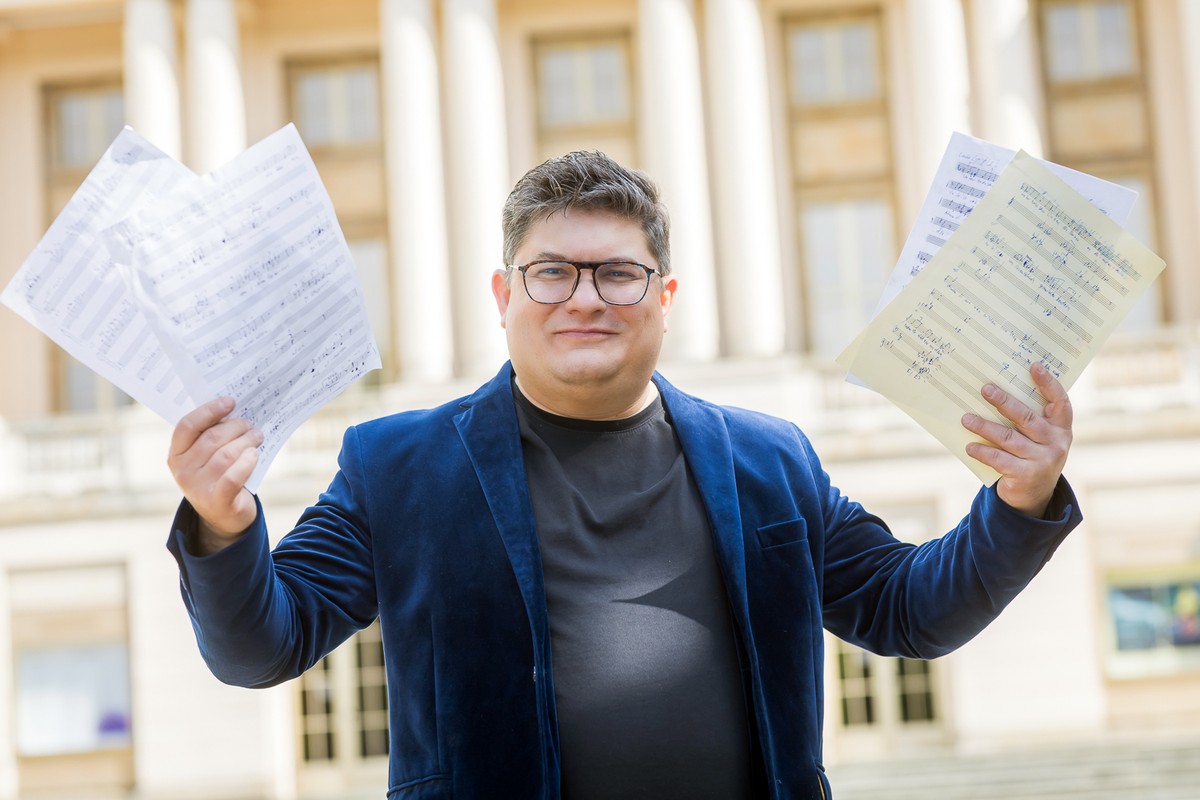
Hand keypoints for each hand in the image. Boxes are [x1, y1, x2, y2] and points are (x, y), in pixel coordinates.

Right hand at [168, 397, 263, 553]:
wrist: (223, 517)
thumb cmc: (217, 477)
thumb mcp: (206, 458)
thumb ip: (211, 436)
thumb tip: (233, 408)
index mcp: (176, 455)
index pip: (187, 426)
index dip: (209, 410)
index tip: (230, 402)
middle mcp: (183, 471)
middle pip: (212, 438)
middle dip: (236, 427)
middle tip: (250, 424)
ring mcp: (198, 488)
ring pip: (226, 454)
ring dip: (246, 441)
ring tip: (257, 436)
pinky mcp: (218, 501)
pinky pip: (234, 476)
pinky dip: (247, 462)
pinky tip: (255, 454)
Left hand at [961, 362, 1072, 517]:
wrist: (1034, 496)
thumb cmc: (1030, 456)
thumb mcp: (1037, 438)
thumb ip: (1027, 419)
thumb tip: (996, 392)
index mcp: (1061, 428)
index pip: (1059, 401)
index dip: (1048, 383)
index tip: (1034, 366)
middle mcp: (1056, 443)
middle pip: (1027, 418)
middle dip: (1004, 402)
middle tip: (985, 389)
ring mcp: (1044, 460)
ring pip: (1009, 438)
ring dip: (984, 426)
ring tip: (966, 419)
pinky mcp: (1027, 475)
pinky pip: (999, 459)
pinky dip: (983, 451)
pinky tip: (970, 446)